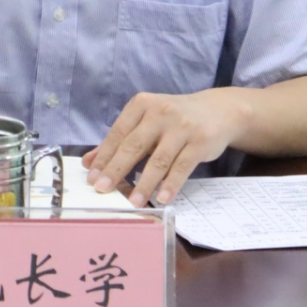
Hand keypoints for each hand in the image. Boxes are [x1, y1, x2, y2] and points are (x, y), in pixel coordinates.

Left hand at [81, 90, 239, 207]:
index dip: (104, 156)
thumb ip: (120, 140)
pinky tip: (162, 198)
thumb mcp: (146, 121)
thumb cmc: (174, 119)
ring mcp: (182, 126)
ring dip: (144, 183)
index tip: (92, 177)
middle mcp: (161, 112)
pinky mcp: (200, 141)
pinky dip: (171, 184)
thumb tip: (89, 162)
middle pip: (134, 145)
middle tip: (103, 190)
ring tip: (133, 202)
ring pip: (159, 159)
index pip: (118, 133)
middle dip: (117, 169)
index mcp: (142, 105)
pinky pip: (182, 166)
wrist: (217, 110)